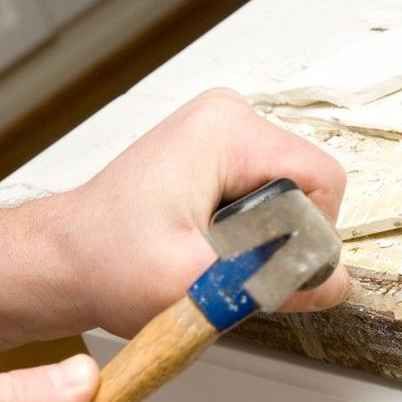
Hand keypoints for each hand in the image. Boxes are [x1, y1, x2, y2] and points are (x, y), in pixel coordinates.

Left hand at [31, 88, 348, 336]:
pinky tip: (212, 243)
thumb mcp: (194, 284)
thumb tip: (334, 282)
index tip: (265, 271)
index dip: (308, 239)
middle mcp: (228, 117)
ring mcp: (223, 131)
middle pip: (308, 186)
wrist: (67, 257)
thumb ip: (274, 284)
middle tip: (231, 267)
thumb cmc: (105, 259)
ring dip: (266, 238)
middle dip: (283, 240)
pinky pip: (269, 194)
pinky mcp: (219, 153)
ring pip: (291, 194)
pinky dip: (253, 230)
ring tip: (214, 254)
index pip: (321, 182)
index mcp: (225, 131)